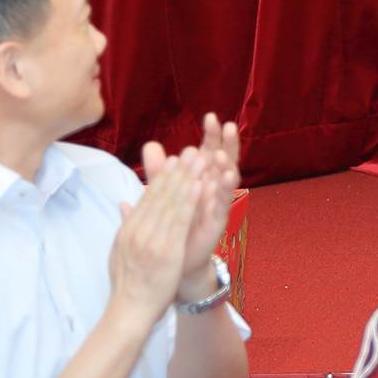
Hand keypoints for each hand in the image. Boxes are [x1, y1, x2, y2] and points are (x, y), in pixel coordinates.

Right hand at [107, 157, 200, 330]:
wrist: (130, 311)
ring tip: (200, 159)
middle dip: (177, 171)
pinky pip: (181, 221)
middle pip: (160, 195)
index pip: (147, 198)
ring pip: (172, 203)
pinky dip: (192, 201)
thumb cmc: (128, 284)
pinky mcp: (167, 251)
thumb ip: (125, 224)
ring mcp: (151, 241)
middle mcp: (138, 232)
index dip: (162, 176)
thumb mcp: (119, 251)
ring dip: (188, 178)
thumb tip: (123, 203)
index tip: (174, 159)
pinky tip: (202, 185)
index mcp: (127, 231)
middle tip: (190, 150)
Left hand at [141, 113, 240, 298]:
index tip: (210, 116)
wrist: (173, 261)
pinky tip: (224, 177)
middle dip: (225, 142)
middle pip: (222, 160)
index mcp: (200, 178)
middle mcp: (212, 187)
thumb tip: (150, 145)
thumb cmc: (170, 225)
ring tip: (222, 152)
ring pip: (227, 179)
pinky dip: (224, 190)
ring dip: (227, 165)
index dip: (210, 135)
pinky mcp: (217, 219)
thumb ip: (158, 171)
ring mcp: (216, 203)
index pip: (207, 152)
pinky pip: (223, 202)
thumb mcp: (162, 194)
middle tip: (225, 125)